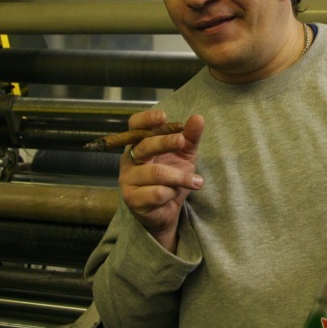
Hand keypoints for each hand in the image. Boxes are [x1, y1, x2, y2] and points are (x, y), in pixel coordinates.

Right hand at [119, 110, 204, 252]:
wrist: (167, 211)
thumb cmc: (172, 178)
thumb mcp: (184, 155)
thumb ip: (190, 137)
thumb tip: (198, 118)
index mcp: (140, 144)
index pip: (135, 126)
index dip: (146, 119)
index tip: (164, 117)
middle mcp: (129, 160)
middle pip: (145, 146)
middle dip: (166, 142)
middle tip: (182, 142)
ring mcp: (128, 180)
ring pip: (155, 172)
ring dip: (180, 177)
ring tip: (196, 181)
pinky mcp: (132, 199)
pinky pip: (156, 193)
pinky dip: (171, 192)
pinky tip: (175, 194)